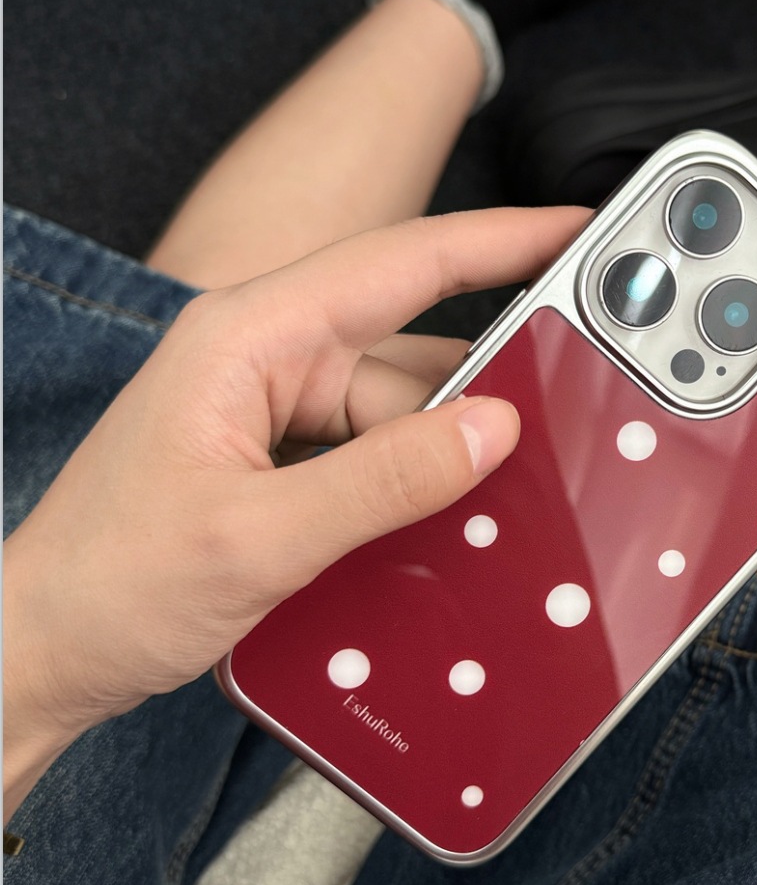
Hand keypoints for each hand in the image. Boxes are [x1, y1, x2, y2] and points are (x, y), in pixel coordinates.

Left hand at [3, 207, 585, 819]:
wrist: (44, 653)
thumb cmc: (110, 585)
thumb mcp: (259, 536)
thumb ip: (384, 479)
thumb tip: (491, 429)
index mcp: (248, 337)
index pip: (399, 263)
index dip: (498, 240)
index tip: (575, 230)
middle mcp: (264, 360)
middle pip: (411, 354)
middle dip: (487, 388)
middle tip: (570, 418)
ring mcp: (270, 413)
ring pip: (399, 414)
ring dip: (448, 454)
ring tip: (506, 499)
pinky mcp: (277, 464)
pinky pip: (372, 457)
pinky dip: (414, 486)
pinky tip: (447, 525)